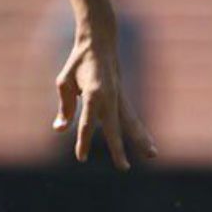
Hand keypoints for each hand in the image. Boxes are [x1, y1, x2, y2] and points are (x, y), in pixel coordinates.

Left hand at [54, 38, 157, 168]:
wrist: (99, 43)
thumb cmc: (78, 63)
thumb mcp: (64, 83)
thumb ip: (65, 108)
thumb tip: (60, 130)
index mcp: (93, 94)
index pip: (87, 123)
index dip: (83, 141)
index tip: (81, 157)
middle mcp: (110, 98)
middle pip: (115, 128)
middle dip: (118, 148)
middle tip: (123, 168)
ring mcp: (119, 98)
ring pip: (131, 123)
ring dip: (141, 139)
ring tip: (152, 156)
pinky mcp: (123, 98)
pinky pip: (132, 118)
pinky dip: (139, 131)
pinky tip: (148, 144)